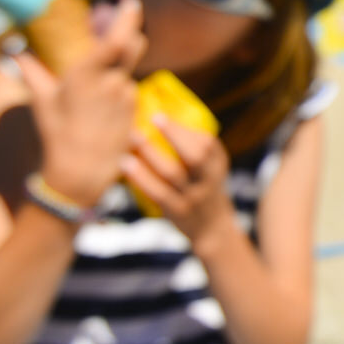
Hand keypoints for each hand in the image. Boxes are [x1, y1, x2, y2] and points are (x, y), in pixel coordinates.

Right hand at [17, 0, 145, 207]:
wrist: (79, 171)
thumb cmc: (56, 132)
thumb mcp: (41, 99)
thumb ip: (30, 70)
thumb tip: (12, 50)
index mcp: (89, 73)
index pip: (118, 37)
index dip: (129, 17)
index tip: (131, 1)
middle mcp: (113, 81)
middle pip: (134, 45)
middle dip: (131, 33)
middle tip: (121, 27)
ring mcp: (127, 97)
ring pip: (129, 69)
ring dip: (120, 68)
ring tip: (98, 84)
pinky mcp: (135, 111)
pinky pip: (130, 90)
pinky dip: (120, 89)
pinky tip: (103, 106)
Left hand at [122, 114, 235, 248]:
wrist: (213, 228)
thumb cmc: (204, 188)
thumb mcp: (211, 168)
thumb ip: (196, 147)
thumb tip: (163, 117)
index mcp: (217, 165)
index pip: (207, 144)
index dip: (183, 130)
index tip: (158, 115)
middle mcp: (208, 180)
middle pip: (195, 157)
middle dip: (174, 135)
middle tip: (151, 118)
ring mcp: (193, 197)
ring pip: (172, 174)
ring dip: (151, 154)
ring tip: (132, 138)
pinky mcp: (177, 211)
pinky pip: (158, 193)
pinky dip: (142, 178)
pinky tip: (127, 164)